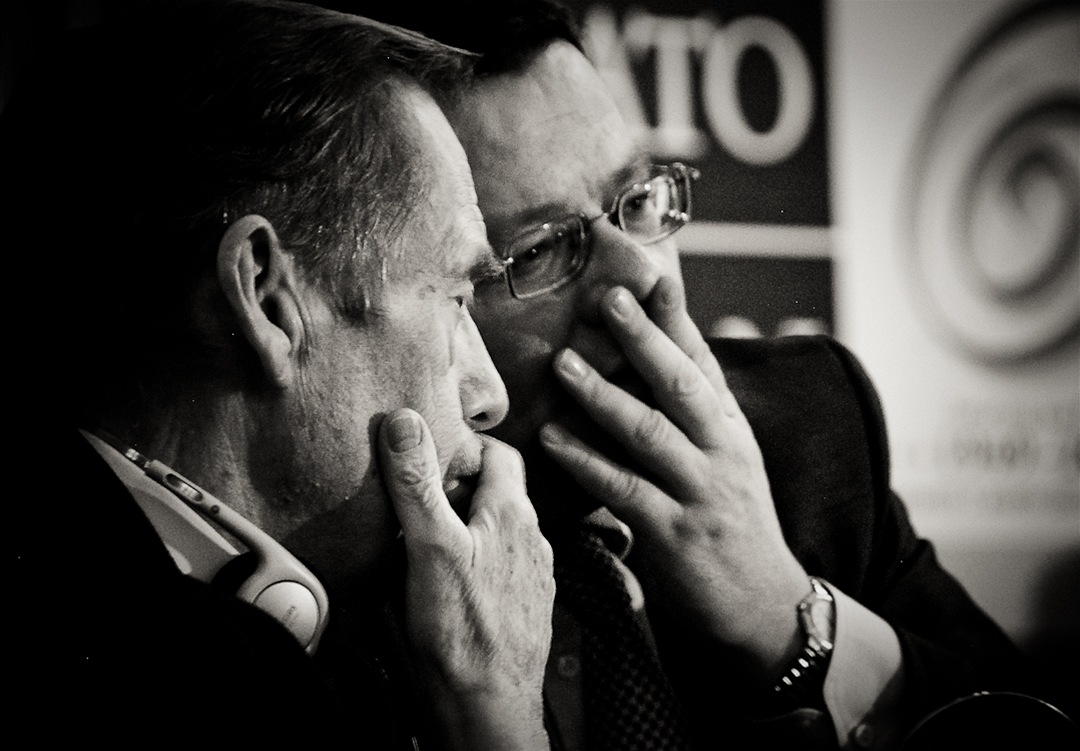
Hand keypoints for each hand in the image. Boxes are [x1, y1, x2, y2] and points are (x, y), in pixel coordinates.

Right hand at [378, 408, 553, 749]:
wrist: (488, 707)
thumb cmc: (463, 630)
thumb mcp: (431, 545)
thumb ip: (418, 483)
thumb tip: (404, 421)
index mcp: (512, 513)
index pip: (499, 452)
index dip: (464, 445)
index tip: (430, 452)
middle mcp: (531, 538)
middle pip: (498, 491)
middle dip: (460, 485)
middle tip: (418, 493)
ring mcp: (531, 574)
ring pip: (499, 529)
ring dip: (469, 523)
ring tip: (428, 533)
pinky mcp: (522, 605)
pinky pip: (499, 565)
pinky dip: (476, 558)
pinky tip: (450, 576)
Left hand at [539, 279, 808, 679]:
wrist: (764, 604)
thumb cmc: (733, 521)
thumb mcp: (728, 458)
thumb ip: (697, 410)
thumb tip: (667, 353)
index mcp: (731, 428)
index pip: (703, 362)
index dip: (676, 319)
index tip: (650, 277)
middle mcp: (721, 451)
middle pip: (680, 384)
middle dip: (643, 338)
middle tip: (605, 299)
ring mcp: (700, 492)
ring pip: (650, 433)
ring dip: (603, 396)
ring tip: (564, 364)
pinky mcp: (675, 534)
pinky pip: (624, 490)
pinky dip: (586, 462)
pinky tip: (553, 439)